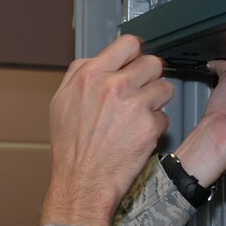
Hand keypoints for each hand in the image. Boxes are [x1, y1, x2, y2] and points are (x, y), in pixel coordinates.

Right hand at [41, 35, 173, 225]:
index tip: (137, 59)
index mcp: (90, 75)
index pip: (128, 44)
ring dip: (157, 100)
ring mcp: (134, 105)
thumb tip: (95, 60)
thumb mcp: (60, 102)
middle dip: (150, 76)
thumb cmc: (71, 148)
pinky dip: (155, 126)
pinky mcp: (150, 125)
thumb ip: (78, 75)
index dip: (136, 52)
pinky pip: (164, 116)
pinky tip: (138, 135)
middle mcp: (113, 86)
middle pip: (152, 63)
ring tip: (139, 115)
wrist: (82, 182)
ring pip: (164, 88)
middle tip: (142, 90)